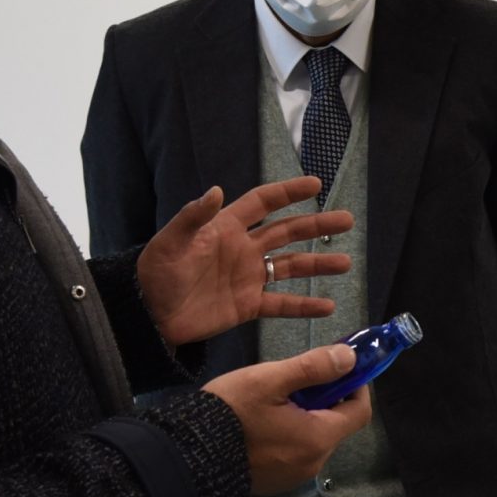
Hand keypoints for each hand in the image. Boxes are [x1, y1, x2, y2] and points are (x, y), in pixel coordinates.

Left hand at [137, 178, 354, 346]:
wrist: (149, 314)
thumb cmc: (156, 272)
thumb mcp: (171, 242)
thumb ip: (193, 217)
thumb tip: (216, 190)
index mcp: (227, 227)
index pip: (264, 203)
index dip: (288, 192)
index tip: (315, 183)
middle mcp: (244, 249)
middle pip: (288, 232)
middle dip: (317, 225)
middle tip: (347, 219)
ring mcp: (248, 277)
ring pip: (291, 266)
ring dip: (318, 264)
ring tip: (345, 263)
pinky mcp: (247, 305)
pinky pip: (281, 303)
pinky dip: (304, 305)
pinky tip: (327, 306)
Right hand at [205, 343, 375, 495]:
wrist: (188, 456)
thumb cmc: (231, 413)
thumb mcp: (270, 380)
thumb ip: (314, 367)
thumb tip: (350, 358)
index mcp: (318, 438)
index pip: (359, 411)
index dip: (356, 385)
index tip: (341, 367)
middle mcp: (313, 463)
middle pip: (336, 425)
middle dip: (326, 399)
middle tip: (297, 380)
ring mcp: (294, 476)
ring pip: (314, 439)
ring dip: (306, 417)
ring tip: (274, 400)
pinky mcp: (276, 482)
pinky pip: (296, 454)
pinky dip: (290, 435)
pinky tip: (264, 423)